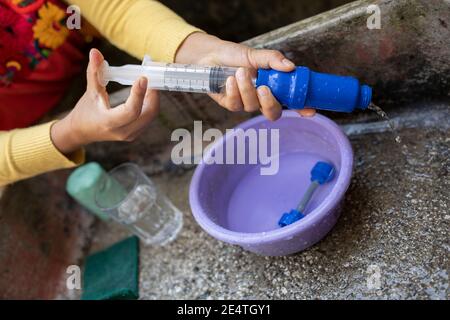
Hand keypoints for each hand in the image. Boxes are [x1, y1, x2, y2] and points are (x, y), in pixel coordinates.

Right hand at [51, 49, 159, 154]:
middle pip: (148, 114)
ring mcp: (131, 134)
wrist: (82, 131)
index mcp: (109, 122)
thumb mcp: (90, 91)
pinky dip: (150, 104)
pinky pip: (149, 118)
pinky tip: (147, 92)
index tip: (143, 78)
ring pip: (151, 116)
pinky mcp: (135, 133)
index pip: (131, 111)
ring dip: (153, 98)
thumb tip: (95, 52)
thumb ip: (95, 72)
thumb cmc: (85, 111)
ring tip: (150, 83)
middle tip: (151, 77)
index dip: (139, 94)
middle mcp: (123, 131)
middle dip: (152, 94)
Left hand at [175, 33, 315, 119]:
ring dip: (246, 89)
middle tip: (263, 87)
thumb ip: (273, 60)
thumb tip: (290, 67)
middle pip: (273, 113)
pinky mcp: (229, 104)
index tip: (310, 111)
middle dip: (269, 103)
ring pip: (251, 106)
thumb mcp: (255, 55)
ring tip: (240, 72)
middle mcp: (260, 98)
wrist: (211, 56)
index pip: (290, 101)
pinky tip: (229, 79)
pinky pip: (235, 104)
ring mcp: (245, 103)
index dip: (302, 108)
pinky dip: (233, 91)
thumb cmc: (235, 56)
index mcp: (272, 87)